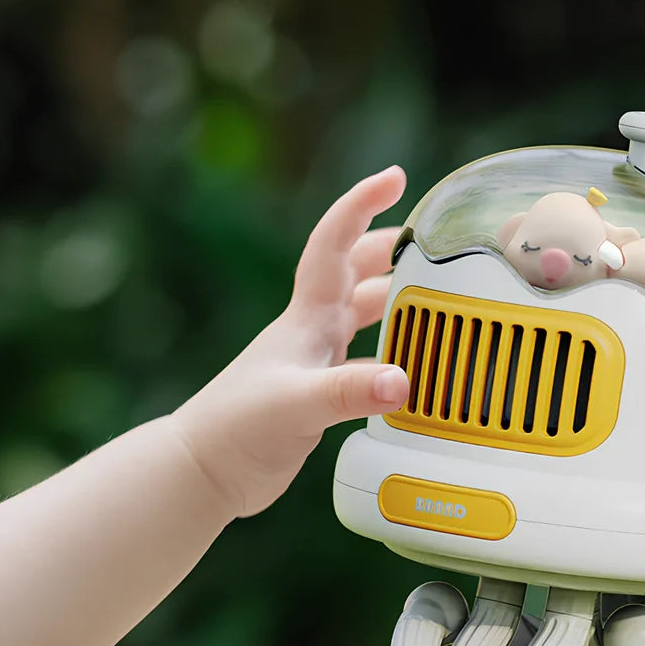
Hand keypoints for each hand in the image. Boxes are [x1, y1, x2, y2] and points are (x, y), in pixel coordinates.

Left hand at [172, 166, 410, 518]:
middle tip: (431, 241)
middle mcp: (314, 330)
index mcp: (307, 317)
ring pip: (365, 314)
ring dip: (397, 300)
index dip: (362, 204)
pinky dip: (393, 356)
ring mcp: (317, 360)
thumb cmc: (238, 427)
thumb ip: (349, 392)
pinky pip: (368, 360)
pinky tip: (414, 370)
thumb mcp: (296, 404)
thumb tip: (402, 382)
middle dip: (392, 248)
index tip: (396, 176)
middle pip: (357, 271)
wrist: (208, 468)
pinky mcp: (322, 392)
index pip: (334, 244)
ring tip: (436, 297)